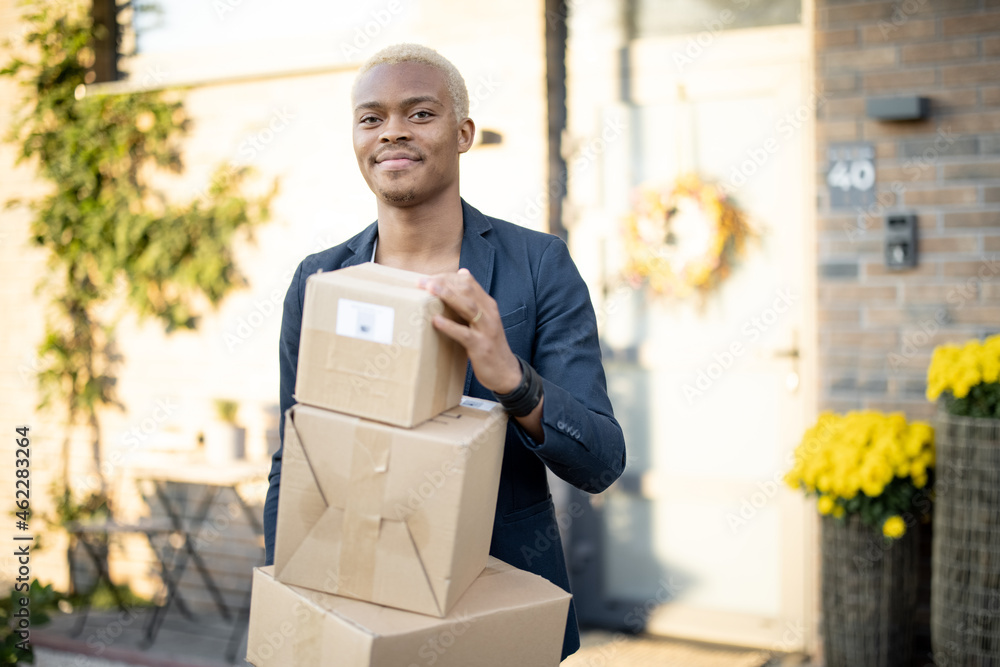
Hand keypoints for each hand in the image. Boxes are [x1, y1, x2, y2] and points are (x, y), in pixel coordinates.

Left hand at [418, 269, 521, 393]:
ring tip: (429, 290)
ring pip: (468, 306)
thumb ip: (473, 299)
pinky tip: (435, 320)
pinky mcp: (481, 347)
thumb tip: (462, 272)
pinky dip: (449, 326)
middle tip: (421, 281)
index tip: (428, 278)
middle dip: (444, 282)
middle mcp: (489, 313)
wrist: (506, 371)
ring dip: (447, 296)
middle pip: (467, 290)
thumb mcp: (483, 319)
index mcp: (488, 305)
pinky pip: (464, 334)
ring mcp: (487, 330)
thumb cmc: (489, 344)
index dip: (448, 277)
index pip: (469, 282)